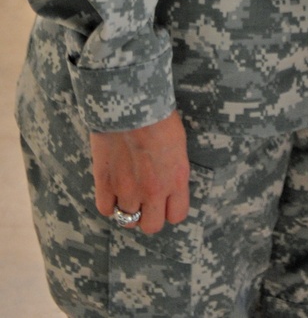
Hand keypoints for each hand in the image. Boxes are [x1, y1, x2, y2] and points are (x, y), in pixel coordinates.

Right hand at [91, 109, 190, 234]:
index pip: (177, 215)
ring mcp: (127, 190)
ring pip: (127, 221)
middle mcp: (154, 191)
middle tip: (145, 202)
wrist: (132, 104)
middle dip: (149, 216)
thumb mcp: (178, 145)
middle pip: (151, 226)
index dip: (171, 210)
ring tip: (127, 192)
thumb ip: (173, 171)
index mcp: (176, 179)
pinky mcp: (105, 183)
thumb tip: (169, 184)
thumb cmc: (159, 116)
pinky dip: (109, 203)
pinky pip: (106, 210)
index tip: (166, 202)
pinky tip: (112, 189)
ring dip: (128, 209)